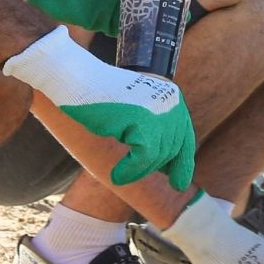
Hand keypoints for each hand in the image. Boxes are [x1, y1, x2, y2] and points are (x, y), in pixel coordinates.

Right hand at [3, 30, 196, 190]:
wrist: (78, 79)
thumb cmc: (100, 99)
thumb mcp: (135, 113)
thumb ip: (154, 133)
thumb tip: (172, 174)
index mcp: (171, 97)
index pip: (185, 137)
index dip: (183, 163)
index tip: (178, 184)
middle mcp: (170, 102)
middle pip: (172, 149)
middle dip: (155, 166)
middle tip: (134, 172)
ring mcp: (158, 111)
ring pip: (158, 156)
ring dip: (139, 171)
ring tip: (120, 175)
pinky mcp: (143, 121)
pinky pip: (144, 158)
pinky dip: (131, 171)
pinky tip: (117, 175)